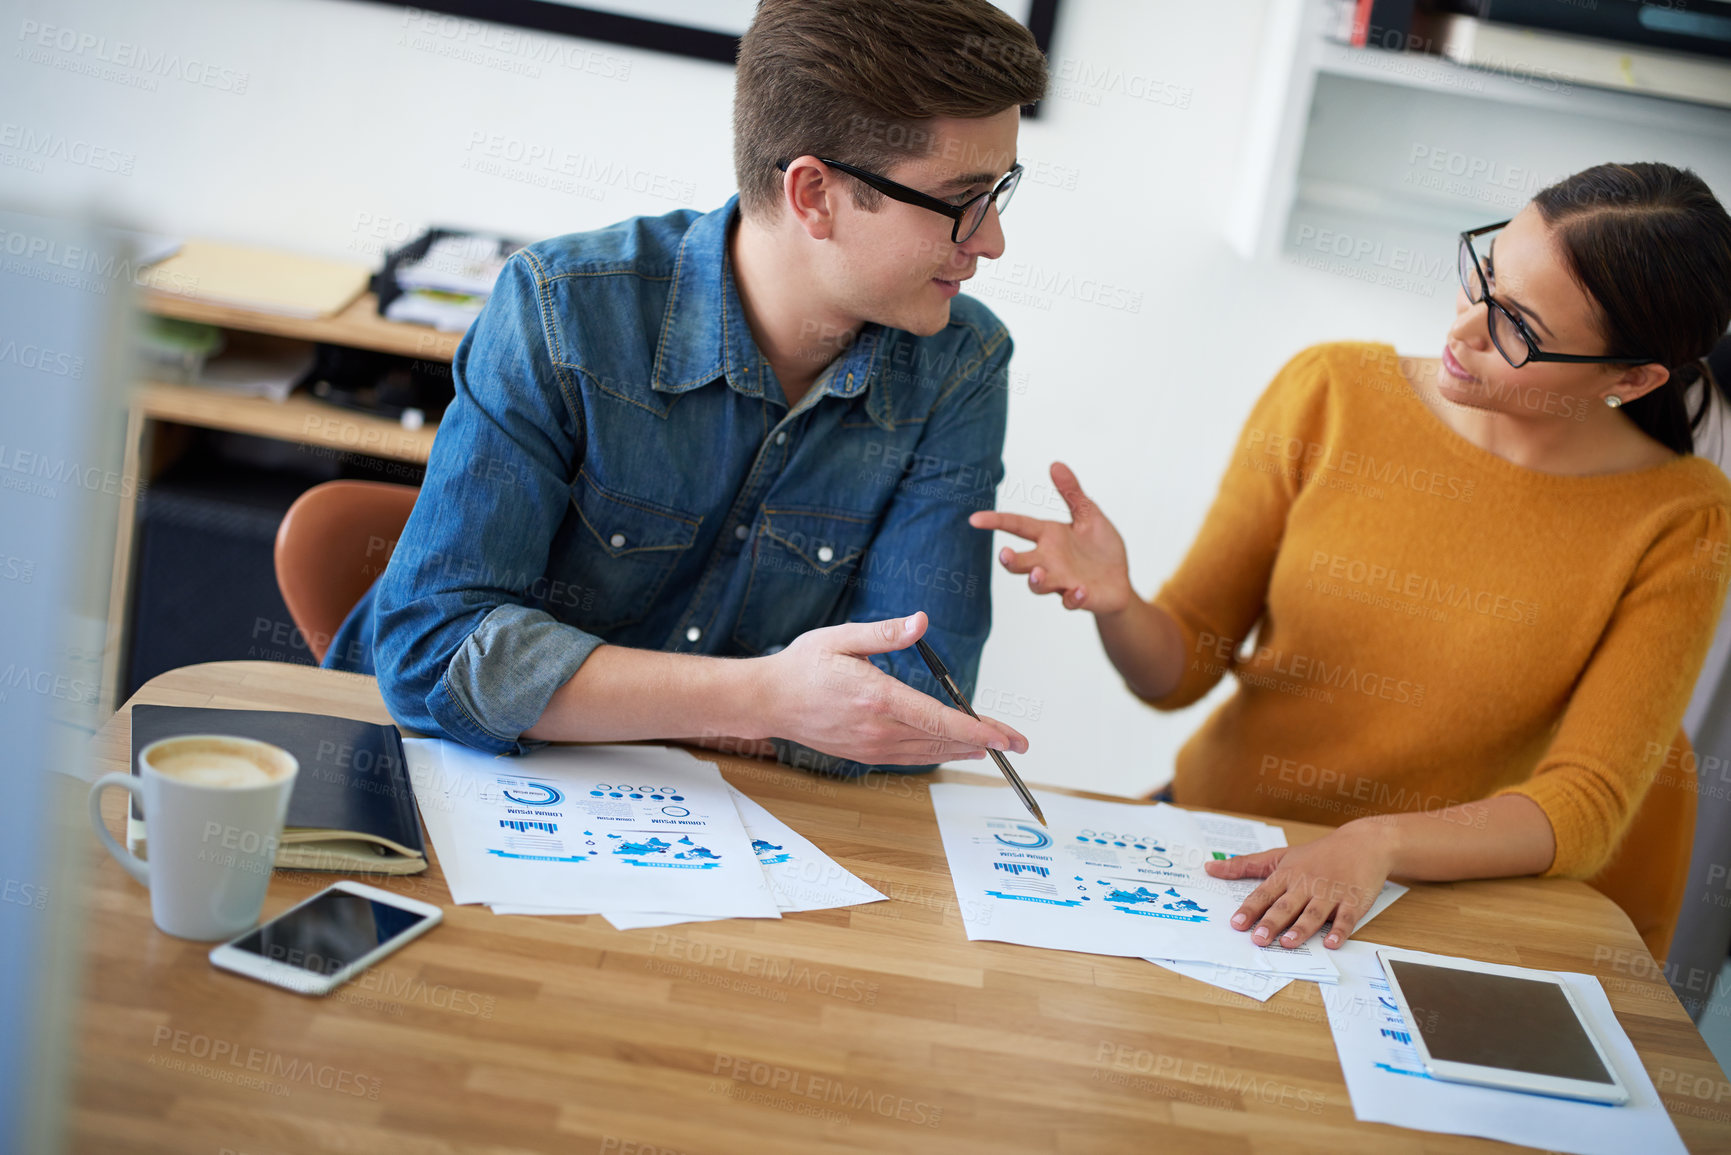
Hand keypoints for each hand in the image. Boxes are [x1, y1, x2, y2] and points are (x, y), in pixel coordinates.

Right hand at [754, 611, 1029, 765]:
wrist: (767, 700)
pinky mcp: (864, 753)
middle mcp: (878, 728)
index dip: (977, 730)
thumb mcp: (840, 638)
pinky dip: (936, 754)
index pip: (939, 719)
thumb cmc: (802, 666)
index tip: (1005, 737)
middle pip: (942, 741)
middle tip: (1016, 744)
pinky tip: (951, 749)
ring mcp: (871, 746)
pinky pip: (909, 758)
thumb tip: (921, 621)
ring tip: (993, 747)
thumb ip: (884, 633)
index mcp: (877, 698)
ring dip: (963, 751)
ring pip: (929, 753)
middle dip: (984, 742)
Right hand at [968, 462, 1132, 613]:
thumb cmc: (1100, 548)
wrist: (1119, 581)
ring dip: (1036, 580)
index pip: (1018, 525)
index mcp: (1049, 536)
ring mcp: (1062, 580)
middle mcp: (1049, 560)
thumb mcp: (1088, 515)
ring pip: (1038, 584)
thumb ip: (1072, 492)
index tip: (974, 519)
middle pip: (1021, 561)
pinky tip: (1081, 590)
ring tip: (1037, 574)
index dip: (996, 522)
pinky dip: (1074, 597)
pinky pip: (1071, 601)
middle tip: (1004, 555)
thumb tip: (1055, 464)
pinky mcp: (1079, 597)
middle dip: (1011, 560)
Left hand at [1203, 820, 1395, 948]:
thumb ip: (1244, 865)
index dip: (1250, 909)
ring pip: (1314, 913)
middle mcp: (1307, 884)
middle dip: (1272, 922)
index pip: (1264, 893)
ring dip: (1301, 928)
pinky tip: (1331, 943)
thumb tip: (1209, 867)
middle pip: (1287, 905)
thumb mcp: (1279, 855)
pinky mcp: (1353, 900)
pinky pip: (1346, 918)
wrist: (1362, 844)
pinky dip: (1340, 931)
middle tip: (1258, 939)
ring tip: (1288, 942)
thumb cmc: (1317, 854)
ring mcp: (1330, 893)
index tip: (1236, 923)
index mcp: (1288, 874)